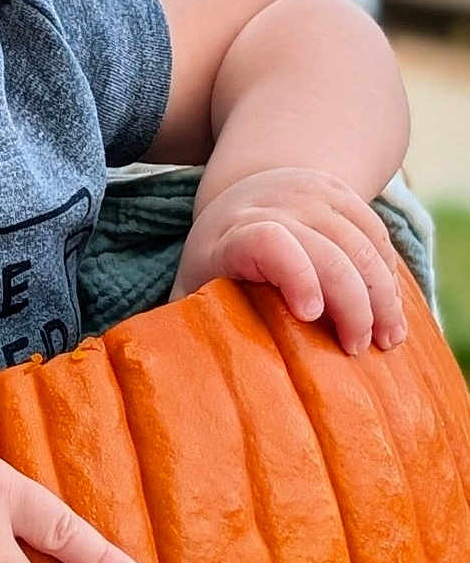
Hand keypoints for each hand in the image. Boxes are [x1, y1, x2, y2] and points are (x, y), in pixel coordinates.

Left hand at [170, 166, 405, 354]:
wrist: (249, 190)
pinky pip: (377, 236)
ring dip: (382, 296)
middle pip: (329, 250)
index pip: (267, 240)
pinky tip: (392, 313)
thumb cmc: (217, 257)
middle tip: (356, 349)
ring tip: (387, 341)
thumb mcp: (192, 284)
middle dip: (351, 303)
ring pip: (363, 244)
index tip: (308, 314)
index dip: (294, 272)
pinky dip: (390, 277)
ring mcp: (315, 196)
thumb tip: (171, 373)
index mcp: (232, 233)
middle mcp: (276, 207)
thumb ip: (183, 324)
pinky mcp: (345, 195)